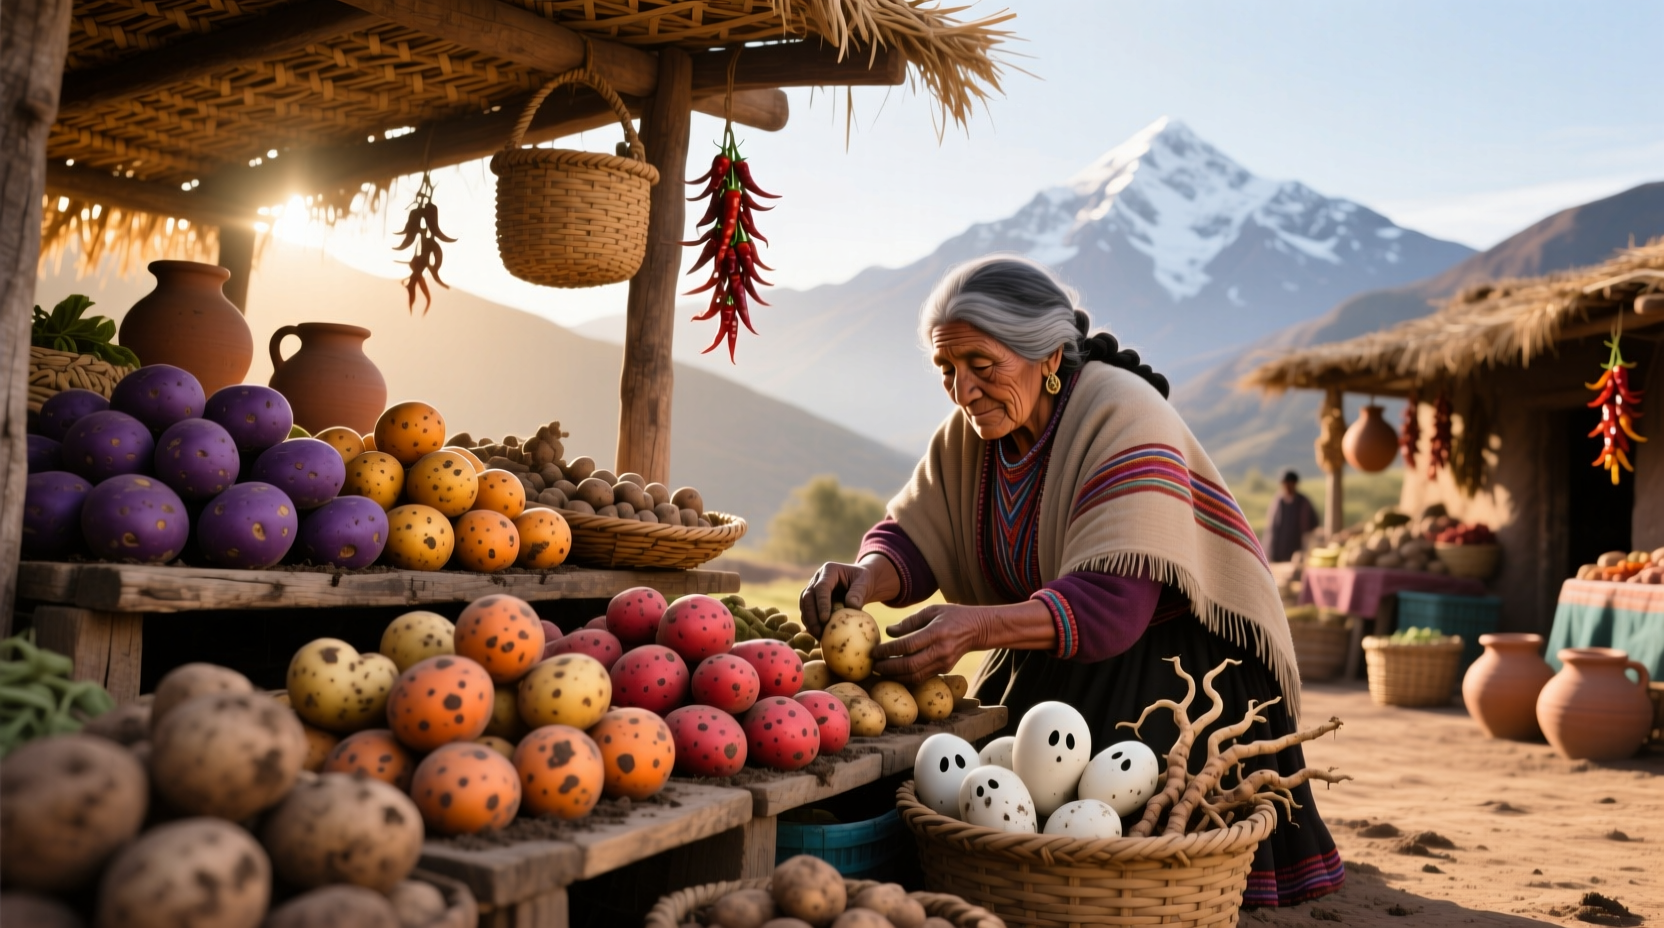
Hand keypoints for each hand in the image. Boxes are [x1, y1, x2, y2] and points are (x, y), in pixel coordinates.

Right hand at [798, 561, 874, 638]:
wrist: (861, 583)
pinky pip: (807, 612)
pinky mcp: (813, 600)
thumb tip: (852, 606)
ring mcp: (813, 589)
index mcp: (829, 570)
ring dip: (809, 621)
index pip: (821, 587)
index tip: (825, 619)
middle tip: (818, 631)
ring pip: (804, 605)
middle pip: (808, 597)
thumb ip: (859, 592)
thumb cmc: (864, 581)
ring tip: (817, 636)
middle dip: (811, 615)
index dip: (821, 603)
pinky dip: (810, 623)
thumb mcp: (865, 582)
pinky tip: (817, 635)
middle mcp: (817, 578)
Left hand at [871, 603, 987, 684]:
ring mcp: (943, 663)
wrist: (977, 629)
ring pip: (915, 675)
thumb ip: (910, 621)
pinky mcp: (944, 670)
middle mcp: (940, 650)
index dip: (889, 650)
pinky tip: (894, 673)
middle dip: (888, 667)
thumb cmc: (952, 616)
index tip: (875, 651)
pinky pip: (922, 677)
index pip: (908, 645)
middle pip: (910, 665)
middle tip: (874, 665)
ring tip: (880, 671)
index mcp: (936, 632)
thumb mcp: (932, 610)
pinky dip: (906, 677)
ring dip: (895, 676)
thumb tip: (889, 632)